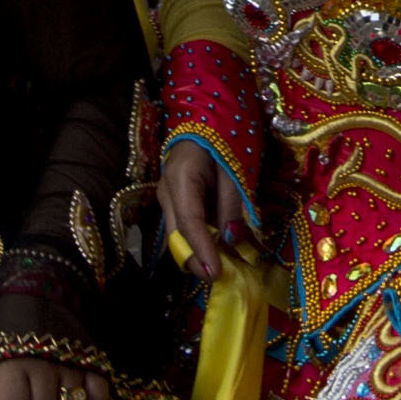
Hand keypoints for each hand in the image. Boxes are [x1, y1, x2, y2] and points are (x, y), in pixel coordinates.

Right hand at [158, 137, 253, 271]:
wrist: (202, 120)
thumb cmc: (221, 139)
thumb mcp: (233, 169)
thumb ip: (232, 204)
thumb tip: (231, 239)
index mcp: (181, 179)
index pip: (189, 223)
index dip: (202, 251)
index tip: (215, 274)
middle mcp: (167, 191)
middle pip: (176, 235)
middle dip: (194, 260)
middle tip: (216, 279)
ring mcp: (166, 197)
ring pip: (177, 234)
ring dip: (195, 253)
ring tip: (218, 268)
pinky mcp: (173, 201)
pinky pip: (183, 227)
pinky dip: (197, 241)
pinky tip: (213, 250)